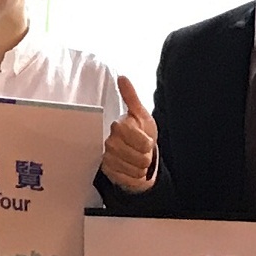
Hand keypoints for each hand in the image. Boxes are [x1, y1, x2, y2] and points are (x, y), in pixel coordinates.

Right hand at [101, 75, 156, 192]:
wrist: (132, 154)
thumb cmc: (140, 134)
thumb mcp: (140, 114)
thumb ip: (131, 96)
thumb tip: (121, 76)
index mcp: (118, 127)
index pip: (141, 141)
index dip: (147, 143)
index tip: (147, 141)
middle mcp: (109, 142)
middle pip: (140, 157)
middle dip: (146, 156)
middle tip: (142, 151)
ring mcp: (108, 158)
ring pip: (136, 169)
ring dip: (141, 166)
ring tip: (138, 160)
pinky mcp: (108, 172)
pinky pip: (130, 179)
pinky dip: (135, 177)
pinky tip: (132, 170)